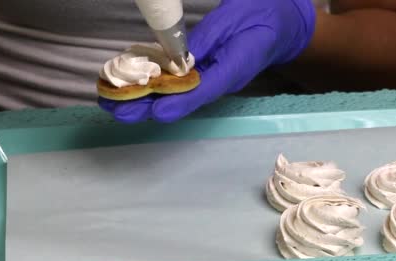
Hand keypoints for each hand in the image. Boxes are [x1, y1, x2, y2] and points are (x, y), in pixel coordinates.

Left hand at [98, 0, 314, 122]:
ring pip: (178, 96)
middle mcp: (222, 81)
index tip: (155, 110)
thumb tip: (176, 58)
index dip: (179, 102)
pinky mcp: (207, 75)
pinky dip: (155, 86)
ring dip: (146, 99)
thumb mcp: (232, 18)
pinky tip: (132, 86)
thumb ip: (205, 38)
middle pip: (183, 100)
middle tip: (116, 109)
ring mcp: (214, 81)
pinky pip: (180, 85)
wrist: (282, 24)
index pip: (205, 90)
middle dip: (148, 106)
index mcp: (236, 68)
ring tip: (113, 101)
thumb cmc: (261, 14)